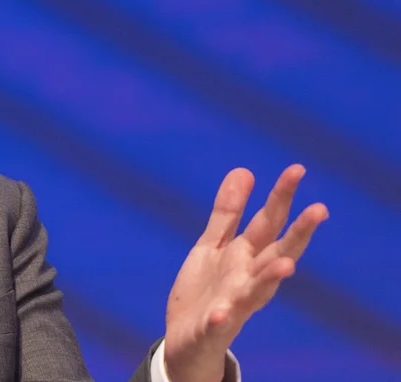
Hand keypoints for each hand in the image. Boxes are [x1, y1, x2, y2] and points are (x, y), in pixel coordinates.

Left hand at [163, 165, 326, 381]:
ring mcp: (234, 303)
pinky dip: (221, 318)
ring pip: (259, 290)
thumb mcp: (213, 245)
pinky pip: (219, 323)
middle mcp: (248, 278)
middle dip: (299, 233)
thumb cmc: (206, 289)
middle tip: (321, 209)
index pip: (269, 222)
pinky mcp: (213, 327)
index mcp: (247, 255)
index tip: (297, 169)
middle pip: (277, 252)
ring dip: (272, 278)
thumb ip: (227, 213)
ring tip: (287, 266)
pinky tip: (221, 313)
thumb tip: (244, 170)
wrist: (187, 339)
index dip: (282, 197)